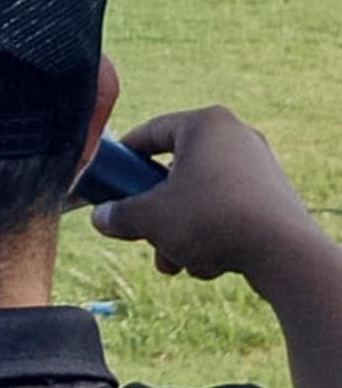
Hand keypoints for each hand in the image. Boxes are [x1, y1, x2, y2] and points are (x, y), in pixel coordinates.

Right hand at [92, 106, 322, 296]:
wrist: (286, 256)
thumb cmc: (213, 220)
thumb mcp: (151, 217)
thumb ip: (120, 214)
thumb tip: (101, 219)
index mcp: (205, 124)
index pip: (151, 131)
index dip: (124, 156)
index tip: (109, 178)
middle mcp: (236, 137)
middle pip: (177, 171)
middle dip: (156, 210)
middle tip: (141, 231)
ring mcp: (260, 167)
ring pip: (202, 196)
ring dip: (181, 229)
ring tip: (174, 261)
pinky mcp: (276, 197)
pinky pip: (228, 209)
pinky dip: (211, 233)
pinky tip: (206, 264)